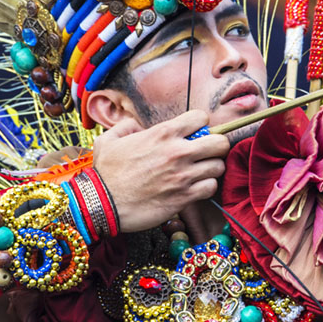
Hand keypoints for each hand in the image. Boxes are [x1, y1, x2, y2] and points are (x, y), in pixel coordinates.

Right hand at [92, 110, 229, 232]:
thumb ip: (126, 126)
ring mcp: (183, 176)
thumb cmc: (105, 173)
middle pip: (220, 143)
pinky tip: (195, 188)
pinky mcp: (184, 197)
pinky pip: (211, 188)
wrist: (102, 204)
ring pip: (218, 167)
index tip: (194, 133)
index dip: (200, 125)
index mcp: (163, 134)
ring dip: (211, 169)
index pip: (201, 118)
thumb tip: (136, 126)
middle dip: (216, 146)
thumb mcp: (108, 140)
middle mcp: (178, 152)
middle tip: (206, 153)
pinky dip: (206, 187)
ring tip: (200, 172)